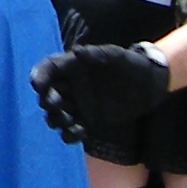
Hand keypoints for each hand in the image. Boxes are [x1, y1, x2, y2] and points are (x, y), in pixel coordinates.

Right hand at [33, 43, 170, 142]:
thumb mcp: (116, 55)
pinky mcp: (87, 121)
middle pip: (47, 95)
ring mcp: (78, 105)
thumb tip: (76, 52)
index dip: (39, 76)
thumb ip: (96, 54)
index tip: (38, 85)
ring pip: (55, 116)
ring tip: (69, 120)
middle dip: (47, 101)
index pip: (48, 70)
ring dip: (56, 120)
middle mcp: (71, 87)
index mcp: (72, 67)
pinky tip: (81, 132)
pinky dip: (70, 135)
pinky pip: (70, 132)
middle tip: (57, 104)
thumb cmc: (131, 64)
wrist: (148, 85)